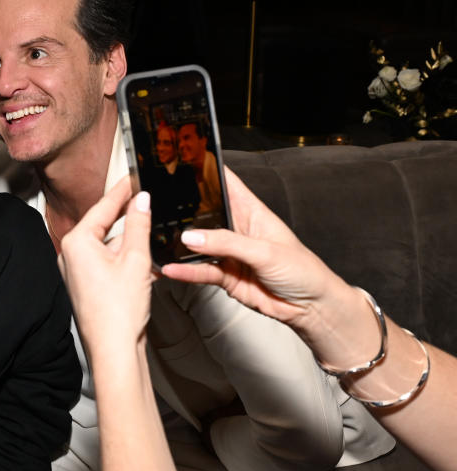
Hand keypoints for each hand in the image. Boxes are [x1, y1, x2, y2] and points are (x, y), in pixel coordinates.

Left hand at [58, 178, 153, 360]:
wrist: (113, 350)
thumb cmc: (118, 312)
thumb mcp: (136, 259)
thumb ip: (139, 225)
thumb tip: (141, 201)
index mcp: (76, 243)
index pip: (103, 207)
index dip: (122, 190)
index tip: (133, 177)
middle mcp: (70, 255)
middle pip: (104, 225)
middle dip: (127, 215)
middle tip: (145, 197)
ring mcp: (76, 272)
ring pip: (107, 244)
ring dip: (130, 240)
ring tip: (151, 231)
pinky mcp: (86, 285)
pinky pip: (106, 262)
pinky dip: (125, 258)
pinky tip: (144, 259)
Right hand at [160, 168, 345, 333]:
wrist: (310, 307)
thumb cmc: (302, 270)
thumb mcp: (265, 251)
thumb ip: (227, 243)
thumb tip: (193, 236)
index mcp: (252, 212)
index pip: (227, 185)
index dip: (207, 172)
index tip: (183, 163)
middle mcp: (238, 230)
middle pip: (206, 214)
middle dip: (185, 210)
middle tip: (159, 204)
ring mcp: (230, 253)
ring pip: (199, 245)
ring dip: (182, 244)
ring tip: (160, 240)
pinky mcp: (225, 276)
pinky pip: (200, 270)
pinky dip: (185, 270)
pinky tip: (172, 268)